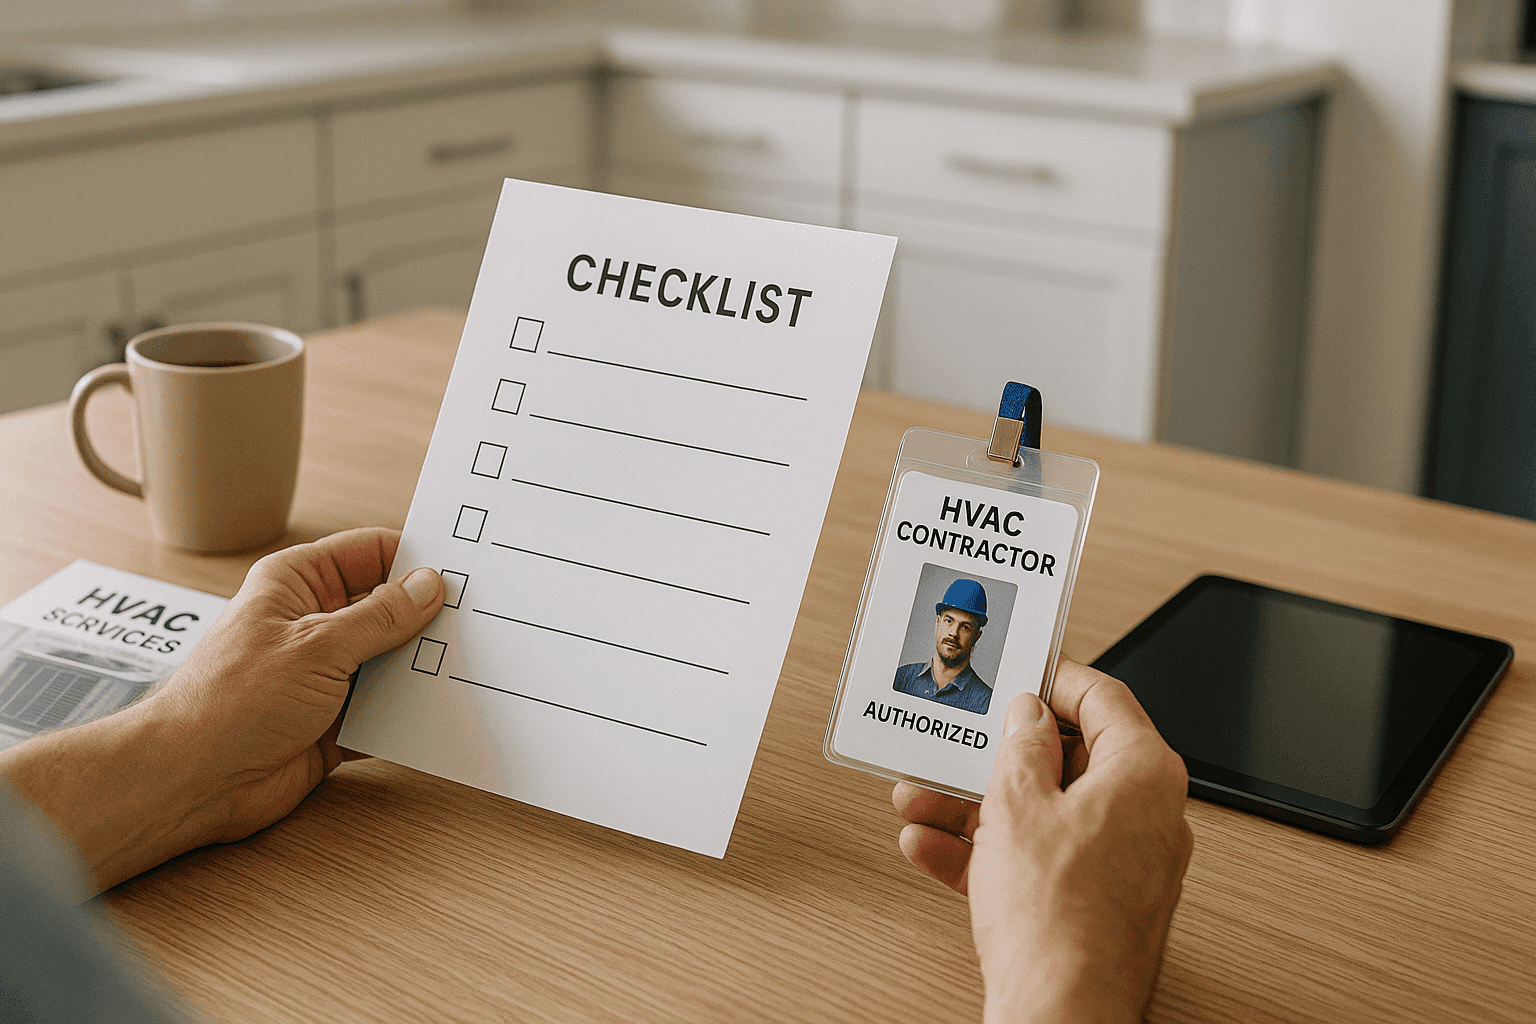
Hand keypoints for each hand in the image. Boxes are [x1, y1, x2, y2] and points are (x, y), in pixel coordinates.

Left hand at [0, 528, 443, 891]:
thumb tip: (427, 586)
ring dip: (422, 666)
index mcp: (298, 583)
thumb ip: (379, 617)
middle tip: (478, 621)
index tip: (463, 570)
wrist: (193, 782)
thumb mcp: (316, 647)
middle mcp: (314, 622)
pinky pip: (388, 706)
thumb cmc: (228, 702)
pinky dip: (411, 710)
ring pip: (392, 658)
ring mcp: (327, 672)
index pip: (370, 552)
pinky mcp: (337, 718)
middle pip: (388, 606)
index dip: (415, 559)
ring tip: (469, 665)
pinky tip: (444, 709)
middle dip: (428, 616)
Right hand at [893, 659, 1192, 1023]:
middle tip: (956, 746)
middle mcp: (1146, 815)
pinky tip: (933, 847)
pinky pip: (1038, 858)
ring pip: (1043, 812)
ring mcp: (1122, 862)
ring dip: (975, 804)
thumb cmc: (1058, 919)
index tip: (1020, 674)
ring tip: (922, 800)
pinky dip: (986, 850)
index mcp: (1145, 774)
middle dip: (994, 755)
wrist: (1062, 1014)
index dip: (1054, 679)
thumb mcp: (1017, 804)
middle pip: (1066, 759)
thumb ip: (1021, 746)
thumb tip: (1027, 717)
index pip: (1104, 699)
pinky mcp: (1095, 901)